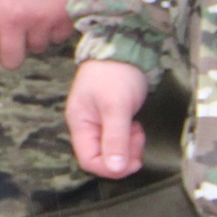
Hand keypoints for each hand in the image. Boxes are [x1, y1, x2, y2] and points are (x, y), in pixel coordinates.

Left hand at [0, 0, 75, 68]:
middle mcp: (16, 21)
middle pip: (12, 61)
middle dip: (11, 51)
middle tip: (14, 35)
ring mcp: (44, 21)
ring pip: (39, 47)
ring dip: (36, 35)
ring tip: (35, 11)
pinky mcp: (67, 18)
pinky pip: (60, 36)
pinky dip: (56, 27)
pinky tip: (52, 7)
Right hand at [67, 59, 150, 178]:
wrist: (125, 48)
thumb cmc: (115, 73)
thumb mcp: (116, 107)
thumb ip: (115, 139)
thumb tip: (114, 169)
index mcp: (79, 123)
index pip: (89, 160)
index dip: (111, 167)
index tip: (133, 161)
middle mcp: (86, 126)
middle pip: (101, 158)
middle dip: (123, 155)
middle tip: (137, 138)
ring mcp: (98, 122)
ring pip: (113, 150)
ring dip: (129, 146)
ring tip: (137, 129)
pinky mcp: (110, 119)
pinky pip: (119, 139)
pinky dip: (131, 138)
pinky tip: (135, 125)